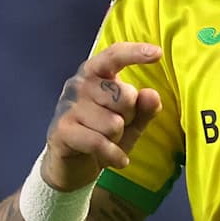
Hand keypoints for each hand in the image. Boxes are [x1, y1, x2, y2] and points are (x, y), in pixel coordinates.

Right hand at [43, 41, 163, 190]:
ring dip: (117, 139)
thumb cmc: (103, 136)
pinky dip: (113, 155)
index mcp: (96, 74)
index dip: (135, 53)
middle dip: (129, 117)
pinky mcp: (62, 130)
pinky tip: (115, 159)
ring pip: (113, 123)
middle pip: (124, 95)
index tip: (157, 53)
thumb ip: (144, 108)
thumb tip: (151, 94)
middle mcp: (79, 84)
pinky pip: (99, 142)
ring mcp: (68, 106)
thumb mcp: (131, 123)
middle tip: (117, 128)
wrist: (72, 167)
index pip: (114, 56)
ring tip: (107, 141)